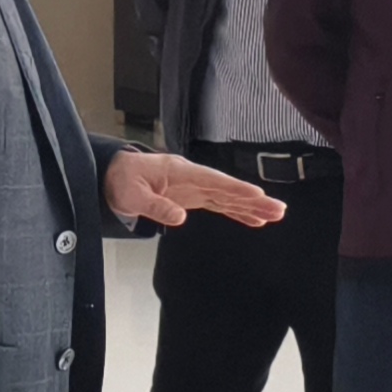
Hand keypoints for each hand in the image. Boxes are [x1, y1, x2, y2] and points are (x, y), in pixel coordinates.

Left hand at [105, 150, 282, 229]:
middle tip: (278, 209)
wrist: (113, 175)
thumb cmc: (122, 180)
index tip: (256, 194)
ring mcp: (195, 188)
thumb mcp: (131, 195)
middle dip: (253, 199)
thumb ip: (155, 205)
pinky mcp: (194, 197)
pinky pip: (220, 205)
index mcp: (179, 171)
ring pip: (228, 197)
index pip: (212, 180)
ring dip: (251, 206)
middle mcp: (192, 178)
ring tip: (274, 215)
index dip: (234, 188)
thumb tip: (179, 217)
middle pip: (227, 189)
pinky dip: (237, 212)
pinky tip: (254, 220)